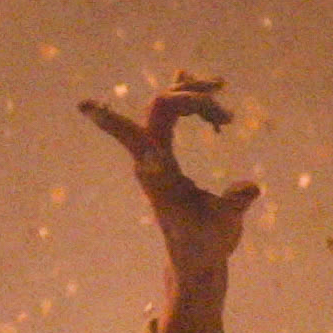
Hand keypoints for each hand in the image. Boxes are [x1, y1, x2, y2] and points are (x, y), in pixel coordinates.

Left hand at [78, 71, 258, 332]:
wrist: (196, 258)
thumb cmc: (206, 244)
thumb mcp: (224, 225)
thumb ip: (234, 205)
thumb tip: (250, 189)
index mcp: (157, 174)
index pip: (132, 136)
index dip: (110, 121)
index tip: (82, 105)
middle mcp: (150, 160)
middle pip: (160, 107)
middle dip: (192, 97)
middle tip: (230, 119)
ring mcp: (156, 155)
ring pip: (165, 107)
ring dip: (194, 96)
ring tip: (226, 102)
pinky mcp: (165, 156)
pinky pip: (168, 115)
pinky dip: (183, 97)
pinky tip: (187, 74)